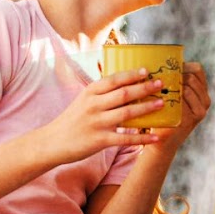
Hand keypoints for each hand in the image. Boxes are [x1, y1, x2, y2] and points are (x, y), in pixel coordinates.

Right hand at [43, 68, 164, 162]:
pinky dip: (142, 138)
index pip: (114, 79)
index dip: (132, 75)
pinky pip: (125, 138)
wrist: (52, 142)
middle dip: (144, 88)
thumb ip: (102, 93)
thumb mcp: (84, 100)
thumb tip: (126, 83)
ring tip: (161, 104)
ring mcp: (97, 122)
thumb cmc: (73, 119)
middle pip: (124, 93)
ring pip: (127, 113)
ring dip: (147, 108)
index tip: (147, 71)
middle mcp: (93, 105)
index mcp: (90, 92)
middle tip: (161, 84)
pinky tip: (156, 137)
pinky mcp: (100, 140)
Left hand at [152, 62, 208, 146]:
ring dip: (173, 84)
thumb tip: (156, 57)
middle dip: (176, 75)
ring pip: (189, 84)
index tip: (167, 70)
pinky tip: (163, 98)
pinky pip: (185, 96)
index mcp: (201, 92)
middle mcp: (205, 100)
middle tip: (160, 80)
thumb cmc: (162, 114)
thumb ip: (171, 81)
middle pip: (193, 75)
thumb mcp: (170, 95)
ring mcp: (202, 109)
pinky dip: (174, 94)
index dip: (183, 65)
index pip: (197, 69)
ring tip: (159, 88)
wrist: (162, 141)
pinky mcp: (195, 117)